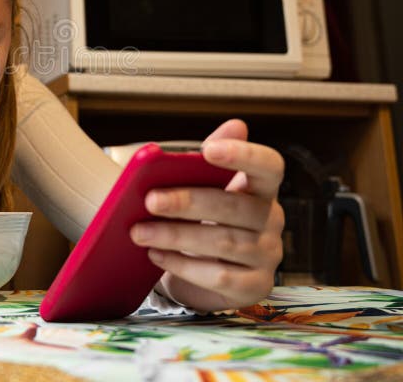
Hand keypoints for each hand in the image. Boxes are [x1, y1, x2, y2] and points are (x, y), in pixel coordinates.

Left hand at [129, 119, 284, 311]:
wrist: (197, 270)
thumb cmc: (199, 219)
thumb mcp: (196, 188)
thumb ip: (205, 160)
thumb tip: (235, 124)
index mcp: (260, 187)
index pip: (269, 165)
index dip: (245, 155)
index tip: (209, 149)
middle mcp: (271, 219)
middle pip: (235, 207)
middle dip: (188, 202)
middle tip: (149, 200)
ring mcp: (268, 255)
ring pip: (224, 242)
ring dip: (176, 235)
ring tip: (139, 231)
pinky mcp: (255, 287)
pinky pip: (219, 276)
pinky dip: (183, 265)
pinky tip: (156, 255)